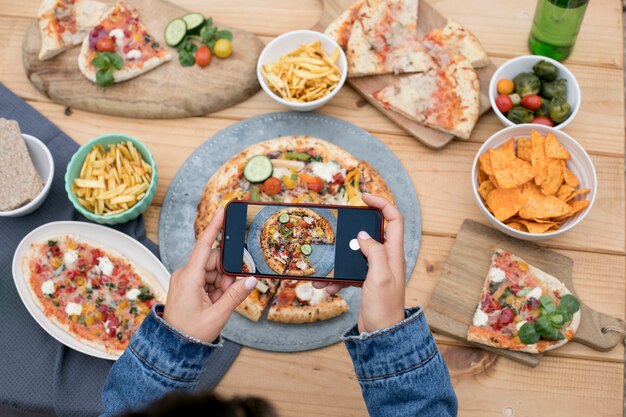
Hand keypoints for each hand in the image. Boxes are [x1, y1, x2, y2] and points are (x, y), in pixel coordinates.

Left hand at [163, 207, 257, 341]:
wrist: (172, 347)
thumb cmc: (190, 332)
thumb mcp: (218, 315)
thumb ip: (236, 295)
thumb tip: (252, 280)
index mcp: (189, 277)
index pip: (204, 245)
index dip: (214, 227)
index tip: (222, 211)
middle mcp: (185, 274)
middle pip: (214, 261)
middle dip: (226, 274)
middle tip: (228, 292)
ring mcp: (186, 280)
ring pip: (213, 271)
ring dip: (222, 284)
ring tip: (219, 303)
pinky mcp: (188, 286)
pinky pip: (208, 280)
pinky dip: (216, 289)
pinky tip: (215, 302)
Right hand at [314, 193, 405, 332]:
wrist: (381, 335)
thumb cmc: (384, 307)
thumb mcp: (379, 276)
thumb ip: (374, 252)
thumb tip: (363, 235)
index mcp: (394, 254)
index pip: (394, 219)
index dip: (382, 204)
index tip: (364, 197)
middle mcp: (387, 259)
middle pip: (372, 233)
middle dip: (353, 230)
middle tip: (339, 227)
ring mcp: (376, 271)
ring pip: (356, 254)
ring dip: (340, 259)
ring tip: (324, 269)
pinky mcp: (365, 282)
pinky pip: (348, 272)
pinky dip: (336, 277)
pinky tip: (327, 287)